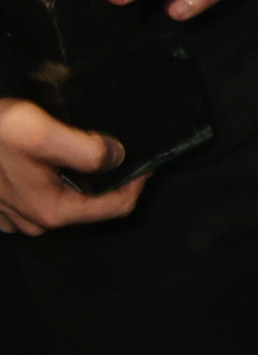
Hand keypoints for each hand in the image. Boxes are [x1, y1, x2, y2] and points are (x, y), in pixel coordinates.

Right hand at [0, 98, 145, 233]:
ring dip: (81, 173)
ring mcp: (15, 217)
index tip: (147, 152)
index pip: (119, 206)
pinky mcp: (2, 205)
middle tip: (114, 142)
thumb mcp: (40, 132)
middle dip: (110, 175)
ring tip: (85, 142)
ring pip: (67, 198)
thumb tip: (117, 155)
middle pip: (94, 203)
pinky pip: (42, 193)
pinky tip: (51, 152)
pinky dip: (55, 175)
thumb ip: (86, 149)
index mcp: (51, 211)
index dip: (138, 179)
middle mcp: (35, 222)